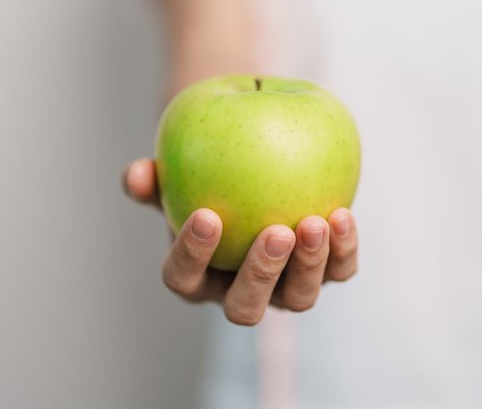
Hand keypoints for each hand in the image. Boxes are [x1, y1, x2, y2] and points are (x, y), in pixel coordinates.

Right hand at [121, 159, 357, 325]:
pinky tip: (342, 214)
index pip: (184, 279)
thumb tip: (137, 173)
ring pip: (297, 298)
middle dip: (262, 275)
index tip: (207, 215)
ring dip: (308, 265)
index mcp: (196, 278)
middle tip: (276, 232)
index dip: (192, 254)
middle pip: (245, 308)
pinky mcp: (325, 273)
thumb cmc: (205, 179)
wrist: (256, 173)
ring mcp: (285, 290)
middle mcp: (240, 295)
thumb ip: (154, 179)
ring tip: (314, 222)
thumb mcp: (175, 176)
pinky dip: (344, 249)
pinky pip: (338, 270)